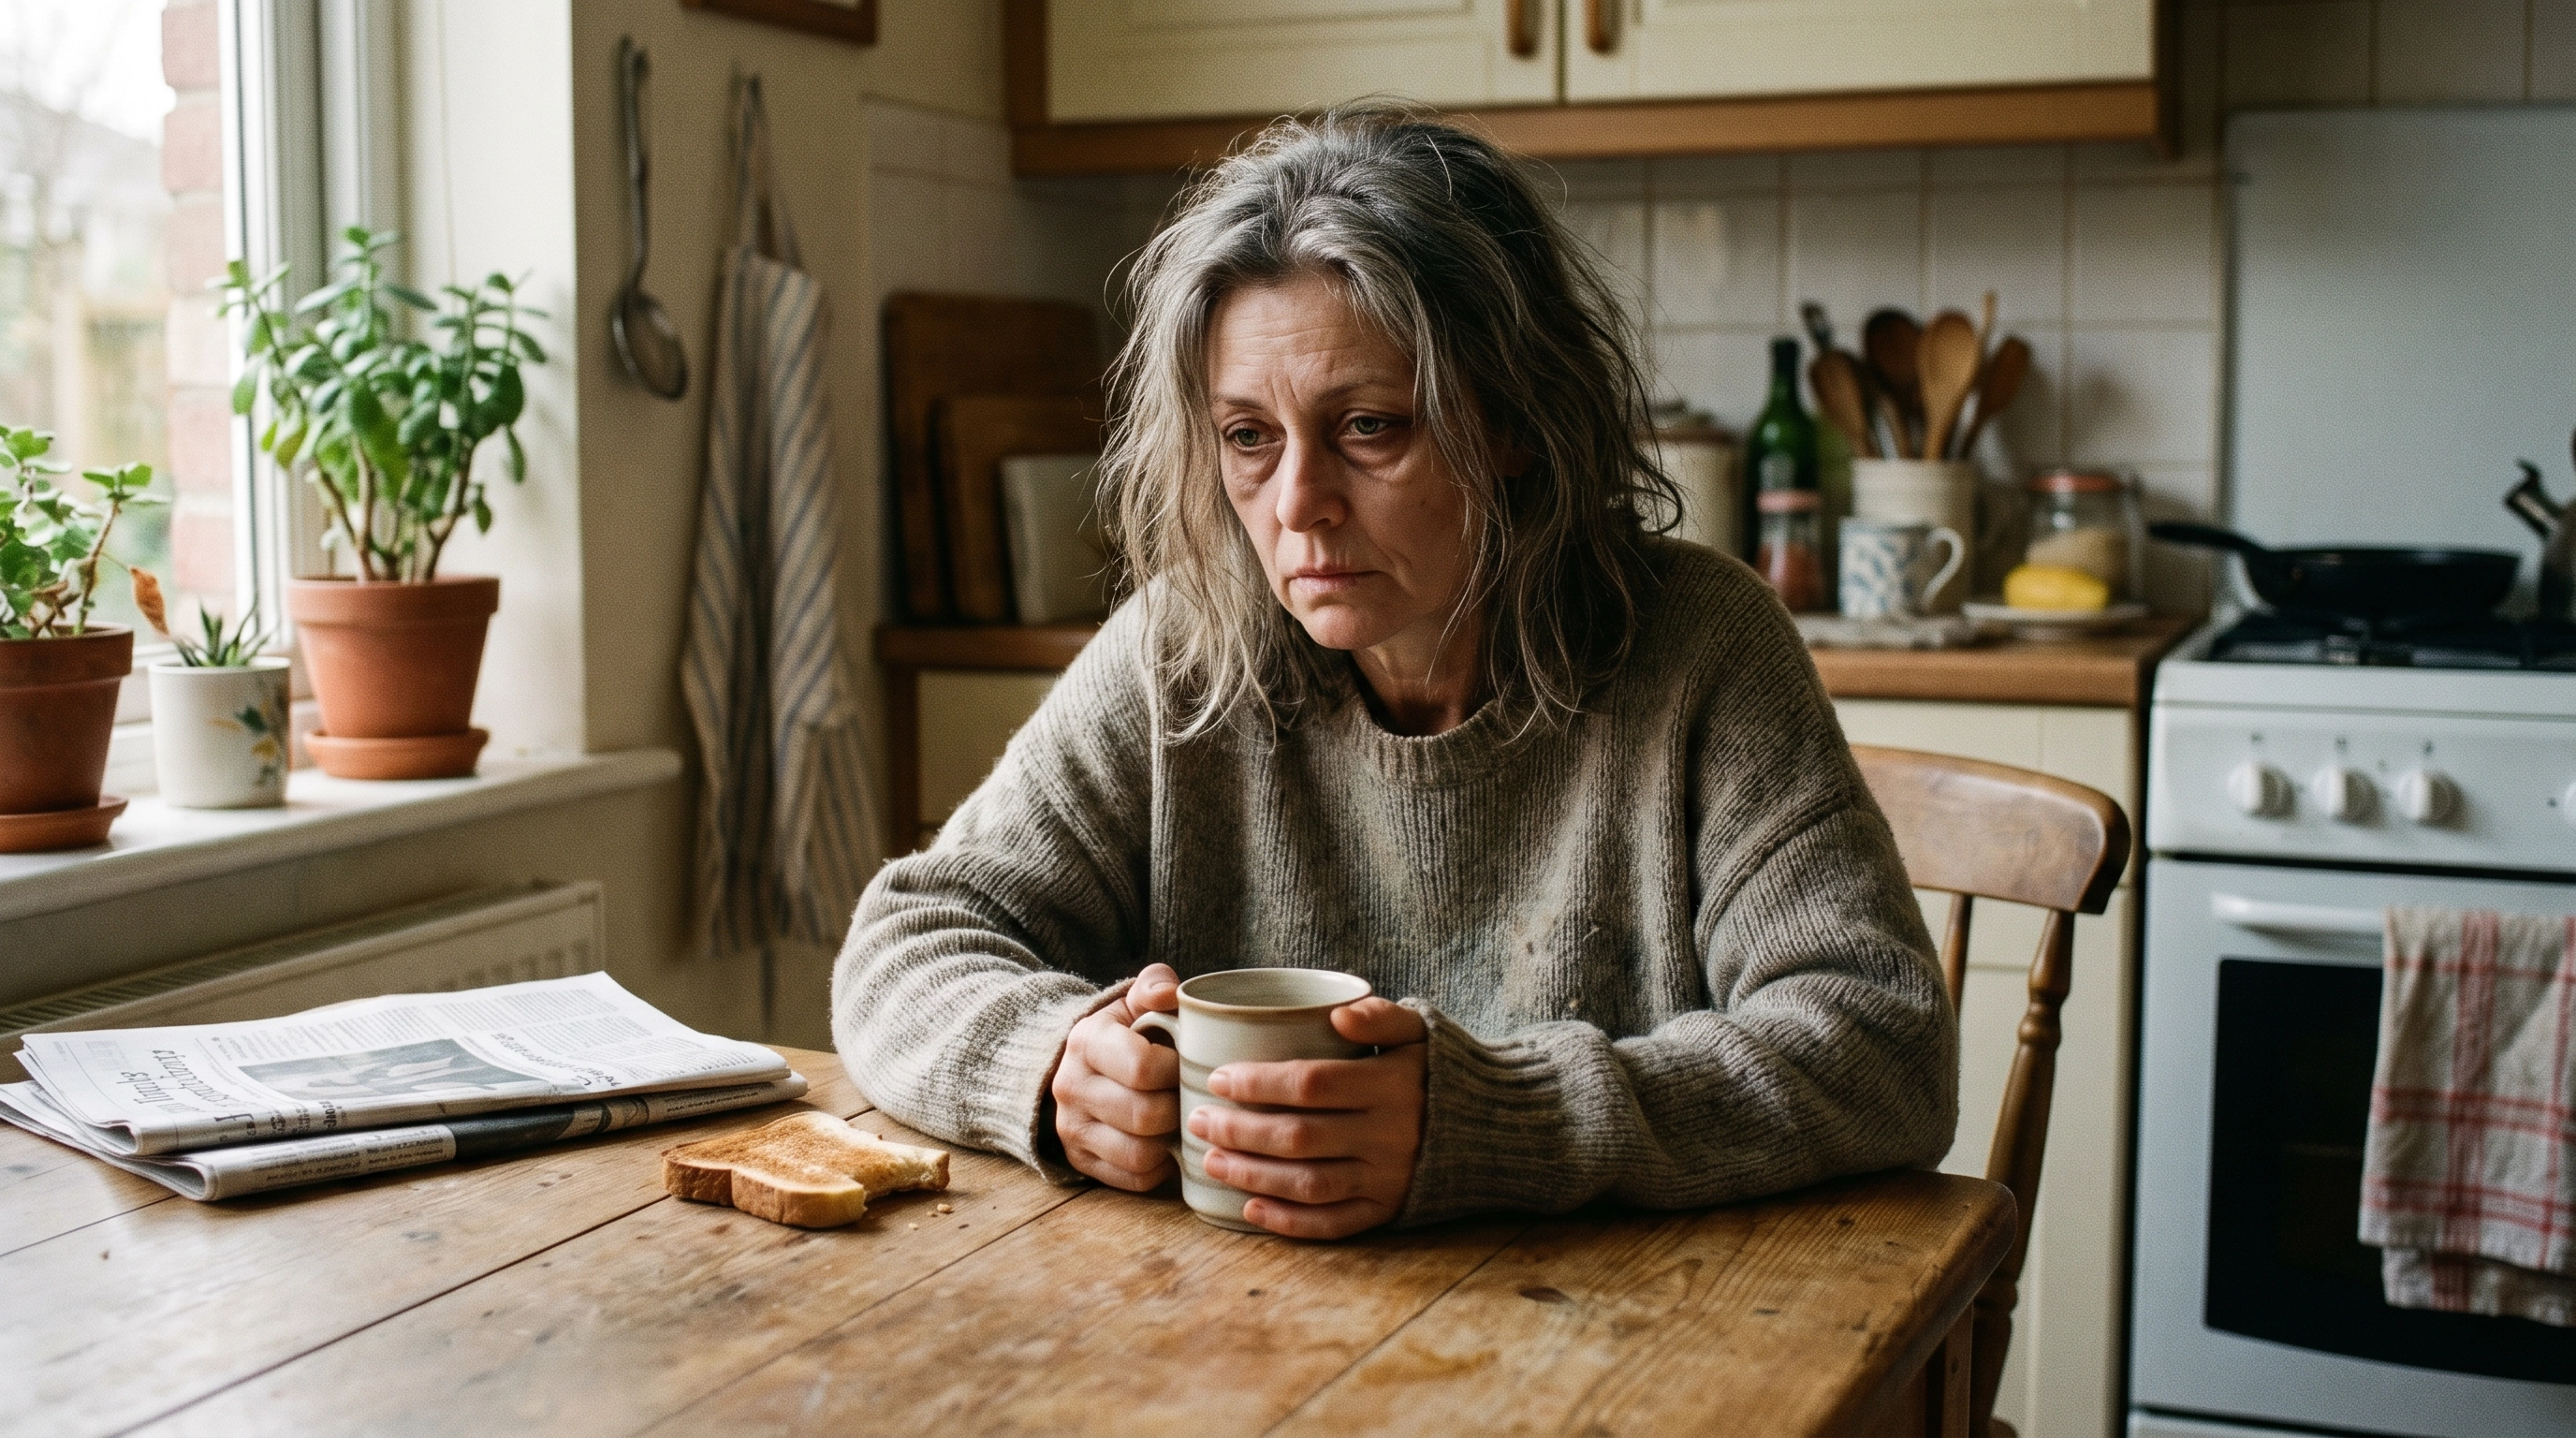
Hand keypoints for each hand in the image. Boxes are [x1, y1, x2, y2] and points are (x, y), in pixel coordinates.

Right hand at [1051, 963, 1181, 1190]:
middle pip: (1145, 1116)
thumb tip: (1169, 994)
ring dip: (1171, 1141)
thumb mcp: (1136, 1002)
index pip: (1142, 1067)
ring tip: (1181, 1119)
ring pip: (1141, 1154)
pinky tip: (1167, 1143)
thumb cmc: (1127, 1033)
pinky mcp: (1082, 1160)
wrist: (1083, 1066)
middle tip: (1192, 1096)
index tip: (1187, 1063)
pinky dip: (1160, 1166)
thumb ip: (1154, 986)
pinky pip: (1135, 1179)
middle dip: (1179, 1107)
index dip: (1177, 1070)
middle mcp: (1070, 1086)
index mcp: (1086, 1041)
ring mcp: (1072, 1128)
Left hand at [1192, 998, 1427, 1238]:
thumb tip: (1338, 1016)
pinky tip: (1250, 1208)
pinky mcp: (1389, 1210)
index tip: (1219, 1079)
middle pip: (1300, 1137)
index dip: (1259, 1083)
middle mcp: (1390, 1134)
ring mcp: (1389, 1178)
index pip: (1311, 1084)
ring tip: (1212, 1160)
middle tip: (1198, 1121)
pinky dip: (1289, 1222)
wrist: (1492, 1125)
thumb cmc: (1436, 1070)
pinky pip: (1334, 1223)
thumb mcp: (1420, 1030)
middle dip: (1240, 1130)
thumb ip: (1381, 1015)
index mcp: (1392, 1084)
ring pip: (1309, 1184)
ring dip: (1252, 1175)